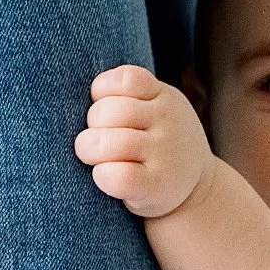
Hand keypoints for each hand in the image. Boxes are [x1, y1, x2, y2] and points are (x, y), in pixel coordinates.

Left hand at [75, 66, 213, 222]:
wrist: (198, 189)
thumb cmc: (157, 144)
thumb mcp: (156, 110)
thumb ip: (128, 97)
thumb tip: (71, 99)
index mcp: (164, 96)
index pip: (126, 80)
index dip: (102, 91)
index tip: (103, 106)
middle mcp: (168, 120)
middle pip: (110, 111)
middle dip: (93, 125)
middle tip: (96, 138)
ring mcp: (164, 153)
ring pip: (111, 142)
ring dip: (91, 150)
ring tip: (95, 157)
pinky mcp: (157, 185)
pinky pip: (119, 176)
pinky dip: (103, 176)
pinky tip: (106, 177)